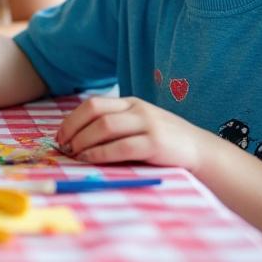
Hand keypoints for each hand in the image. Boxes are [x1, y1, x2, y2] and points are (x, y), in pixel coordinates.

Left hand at [56, 96, 212, 169]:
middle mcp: (138, 109)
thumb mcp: (139, 126)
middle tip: (62, 146)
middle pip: (94, 112)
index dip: (72, 119)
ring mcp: (148, 124)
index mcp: (131, 103)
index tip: (60, 135)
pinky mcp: (156, 143)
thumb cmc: (164, 142)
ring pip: (104, 127)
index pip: (93, 104)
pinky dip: (99, 153)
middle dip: (72, 128)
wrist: (201, 151)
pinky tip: (89, 159)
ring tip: (74, 154)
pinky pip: (120, 146)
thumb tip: (76, 140)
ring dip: (83, 141)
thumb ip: (116, 127)